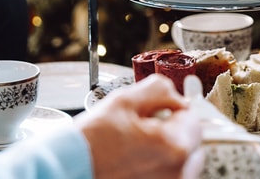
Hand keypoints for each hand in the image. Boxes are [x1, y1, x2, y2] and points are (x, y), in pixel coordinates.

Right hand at [77, 74, 203, 178]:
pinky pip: (170, 175)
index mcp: (175, 147)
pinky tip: (134, 161)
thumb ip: (159, 90)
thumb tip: (177, 94)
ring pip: (183, 161)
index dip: (173, 108)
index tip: (157, 109)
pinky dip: (159, 166)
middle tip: (143, 127)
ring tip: (136, 146)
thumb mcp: (124, 100)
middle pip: (192, 141)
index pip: (193, 117)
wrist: (66, 171)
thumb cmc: (91, 142)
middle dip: (174, 129)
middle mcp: (178, 173)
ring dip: (168, 149)